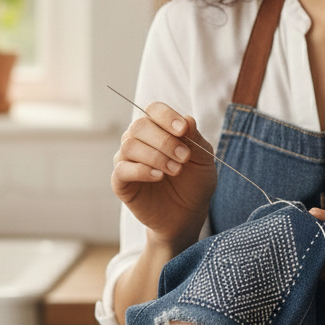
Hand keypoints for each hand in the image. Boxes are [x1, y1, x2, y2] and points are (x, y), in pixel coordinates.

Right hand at [112, 102, 217, 249]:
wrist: (188, 215)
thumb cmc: (195, 183)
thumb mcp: (203, 160)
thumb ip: (195, 139)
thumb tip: (187, 119)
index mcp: (158, 129)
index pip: (154, 110)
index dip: (166, 116)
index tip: (183, 130)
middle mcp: (139, 140)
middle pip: (139, 126)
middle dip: (165, 140)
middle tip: (184, 157)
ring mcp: (127, 160)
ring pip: (129, 145)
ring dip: (156, 156)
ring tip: (176, 171)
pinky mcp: (121, 182)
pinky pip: (122, 169)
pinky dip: (141, 170)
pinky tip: (159, 177)